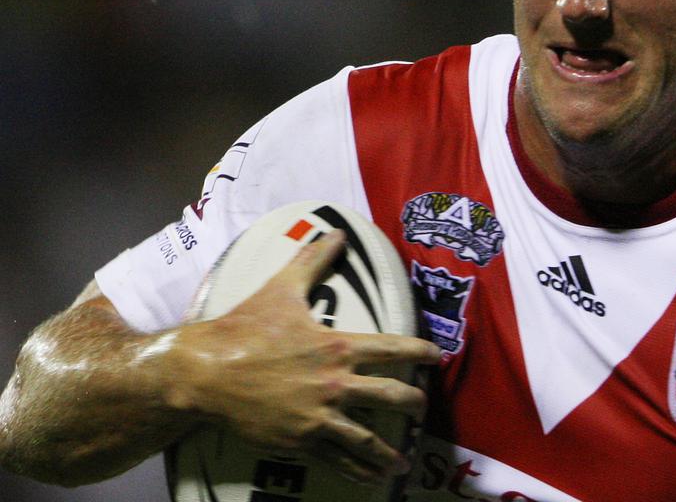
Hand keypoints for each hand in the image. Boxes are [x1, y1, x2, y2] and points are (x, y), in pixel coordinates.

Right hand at [169, 231, 439, 484]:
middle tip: (423, 406)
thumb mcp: (281, 288)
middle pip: (391, 396)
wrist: (204, 372)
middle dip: (413, 401)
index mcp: (336, 347)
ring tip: (404, 460)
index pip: (392, 349)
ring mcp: (318, 415)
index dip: (420, 351)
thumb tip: (336, 231)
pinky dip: (357, 469)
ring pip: (367, 438)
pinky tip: (372, 478)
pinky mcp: (300, 440)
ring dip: (390, 450)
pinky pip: (337, 458)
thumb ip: (313, 261)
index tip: (438, 356)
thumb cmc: (244, 328)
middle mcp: (334, 383)